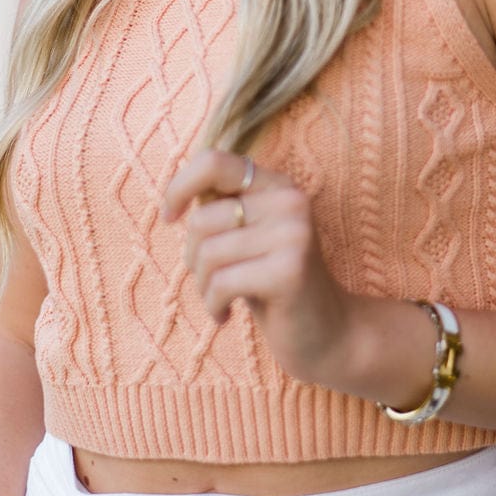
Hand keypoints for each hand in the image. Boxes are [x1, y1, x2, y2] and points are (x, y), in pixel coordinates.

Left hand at [162, 148, 355, 385]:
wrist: (326, 333)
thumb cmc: (272, 286)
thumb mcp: (246, 239)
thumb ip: (221, 210)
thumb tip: (175, 197)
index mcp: (277, 185)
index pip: (213, 162)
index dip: (179, 187)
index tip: (169, 217)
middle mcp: (290, 201)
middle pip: (202, 219)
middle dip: (193, 257)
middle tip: (211, 281)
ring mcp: (294, 234)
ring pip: (209, 253)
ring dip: (203, 286)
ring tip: (219, 299)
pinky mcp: (289, 271)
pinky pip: (222, 283)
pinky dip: (213, 305)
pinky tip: (225, 315)